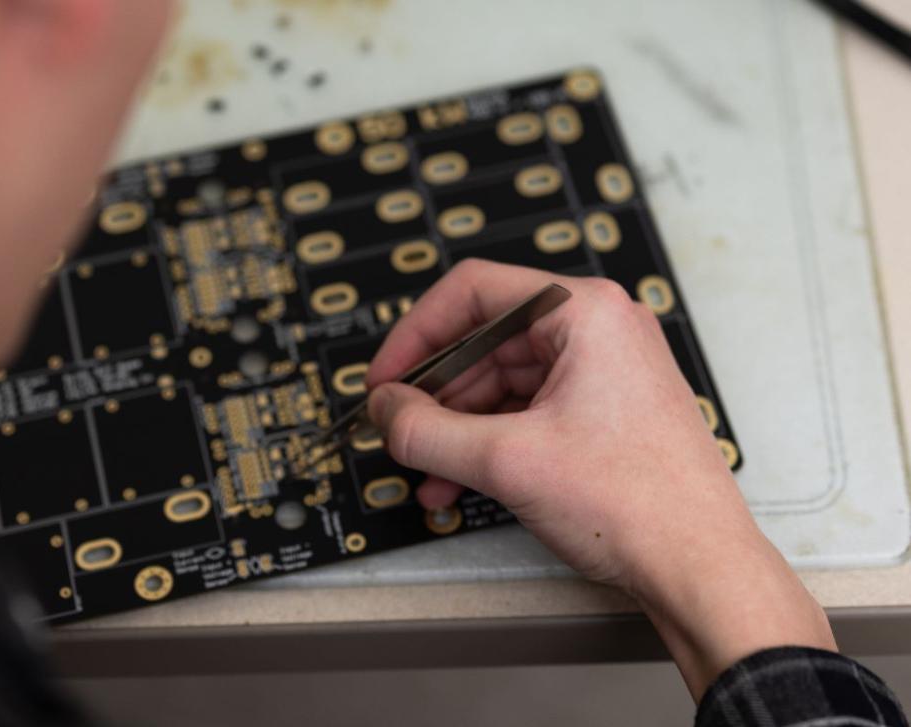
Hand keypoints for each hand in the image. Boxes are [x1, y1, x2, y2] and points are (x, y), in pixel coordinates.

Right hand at [365, 259, 834, 698]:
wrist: (699, 568)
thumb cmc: (639, 504)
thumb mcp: (507, 461)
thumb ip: (427, 430)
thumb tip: (385, 409)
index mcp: (583, 312)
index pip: (473, 293)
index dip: (416, 336)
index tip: (386, 378)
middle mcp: (597, 331)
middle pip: (483, 342)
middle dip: (435, 394)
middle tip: (398, 429)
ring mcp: (601, 372)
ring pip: (500, 384)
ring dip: (455, 428)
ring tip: (425, 470)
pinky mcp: (600, 411)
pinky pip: (524, 412)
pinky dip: (486, 442)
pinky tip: (456, 481)